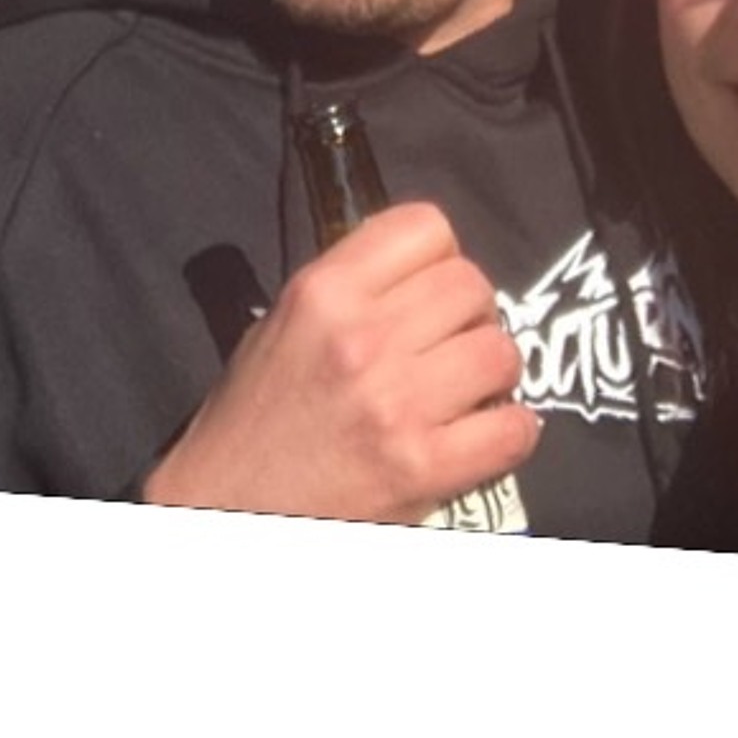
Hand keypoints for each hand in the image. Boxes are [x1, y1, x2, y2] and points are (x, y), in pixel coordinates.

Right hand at [141, 202, 539, 524]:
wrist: (225, 511)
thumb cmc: (252, 420)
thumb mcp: (282, 326)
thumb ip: (350, 289)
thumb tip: (421, 272)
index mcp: (323, 292)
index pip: (425, 227)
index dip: (439, 255)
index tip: (432, 286)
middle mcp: (363, 338)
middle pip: (471, 285)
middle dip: (472, 312)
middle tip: (454, 341)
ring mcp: (397, 404)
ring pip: (500, 351)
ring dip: (493, 370)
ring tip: (469, 389)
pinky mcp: (423, 468)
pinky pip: (512, 429)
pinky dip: (510, 431)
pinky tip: (483, 434)